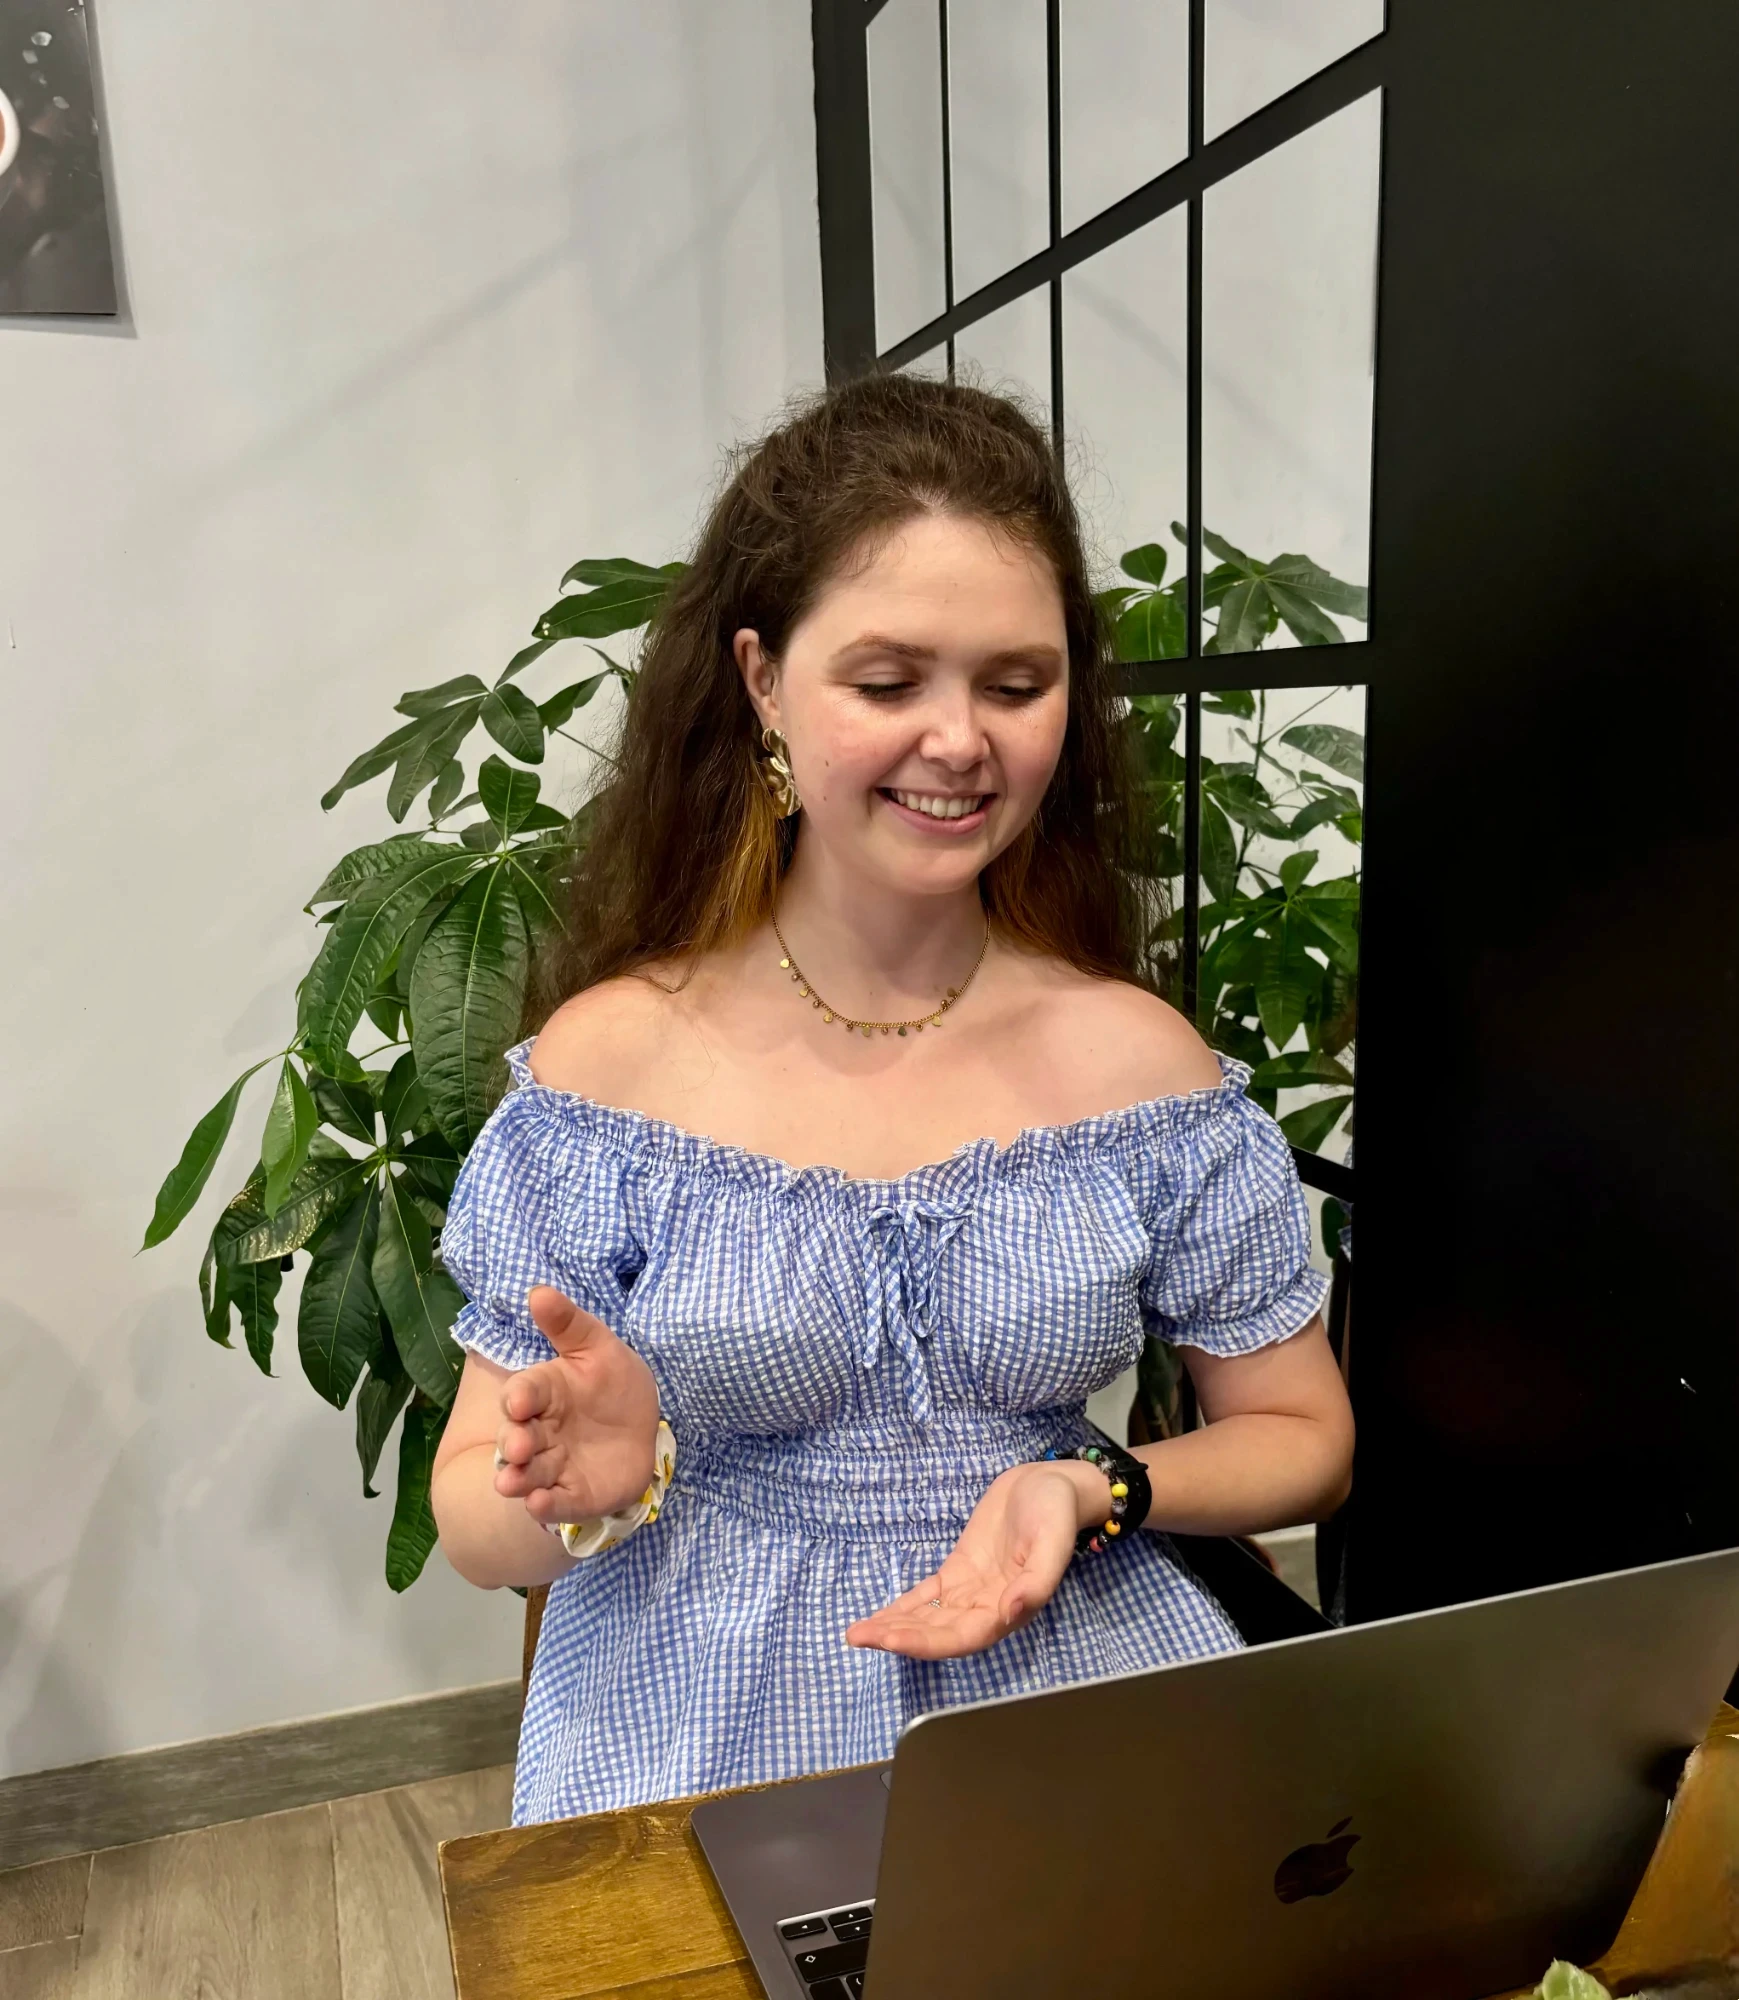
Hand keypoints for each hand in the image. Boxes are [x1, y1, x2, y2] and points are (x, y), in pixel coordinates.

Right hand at [491, 1287, 659, 1526]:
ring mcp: (555, 1464)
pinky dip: (546, 1505)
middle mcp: (541, 1431)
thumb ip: (568, 1324)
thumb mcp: (596, 1347)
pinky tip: (540, 1504)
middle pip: (518, 1437)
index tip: (517, 1402)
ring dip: (517, 1478)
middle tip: (515, 1446)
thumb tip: (538, 1291)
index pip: (525, 1393)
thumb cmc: (611, 1382)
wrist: (639, 1426)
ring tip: (511, 1484)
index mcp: (544, 1392)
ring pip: (529, 1473)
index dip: (519, 1398)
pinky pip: (556, 1502)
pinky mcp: (573, 1494)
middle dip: (512, 1442)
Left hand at [845, 1459, 1111, 1659]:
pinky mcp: (960, 1571)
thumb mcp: (1053, 1542)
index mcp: (1010, 1609)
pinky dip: (903, 1607)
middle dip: (899, 1636)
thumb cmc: (1056, 1514)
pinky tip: (877, 1617)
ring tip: (857, 1633)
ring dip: (895, 1627)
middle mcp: (988, 1608)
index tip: (890, 1639)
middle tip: (858, 1636)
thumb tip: (1010, 1613)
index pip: (962, 1636)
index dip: (925, 1642)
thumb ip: (1037, 1582)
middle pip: (938, 1633)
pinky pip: (928, 1596)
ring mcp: (971, 1590)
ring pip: (928, 1618)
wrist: (1050, 1485)